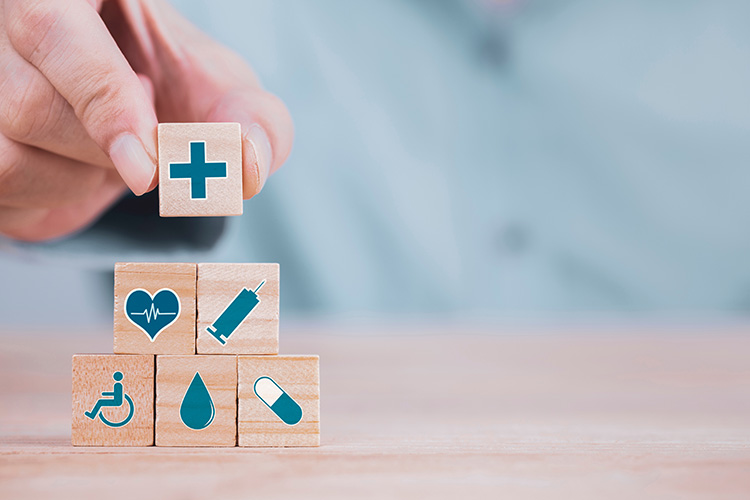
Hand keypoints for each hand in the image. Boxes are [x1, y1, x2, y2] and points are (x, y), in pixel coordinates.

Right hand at [0, 0, 292, 240]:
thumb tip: (247, 164)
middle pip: (27, 105)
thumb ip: (253, 118)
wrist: (126, 114)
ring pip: (6, 156)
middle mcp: (4, 27)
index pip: (53, 26)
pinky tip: (76, 166)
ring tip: (109, 146)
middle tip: (144, 137)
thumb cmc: (170, 86)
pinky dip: (54, 198)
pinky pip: (1, 190)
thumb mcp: (222, 90)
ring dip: (81, 179)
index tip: (148, 166)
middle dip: (103, 150)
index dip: (102, 97)